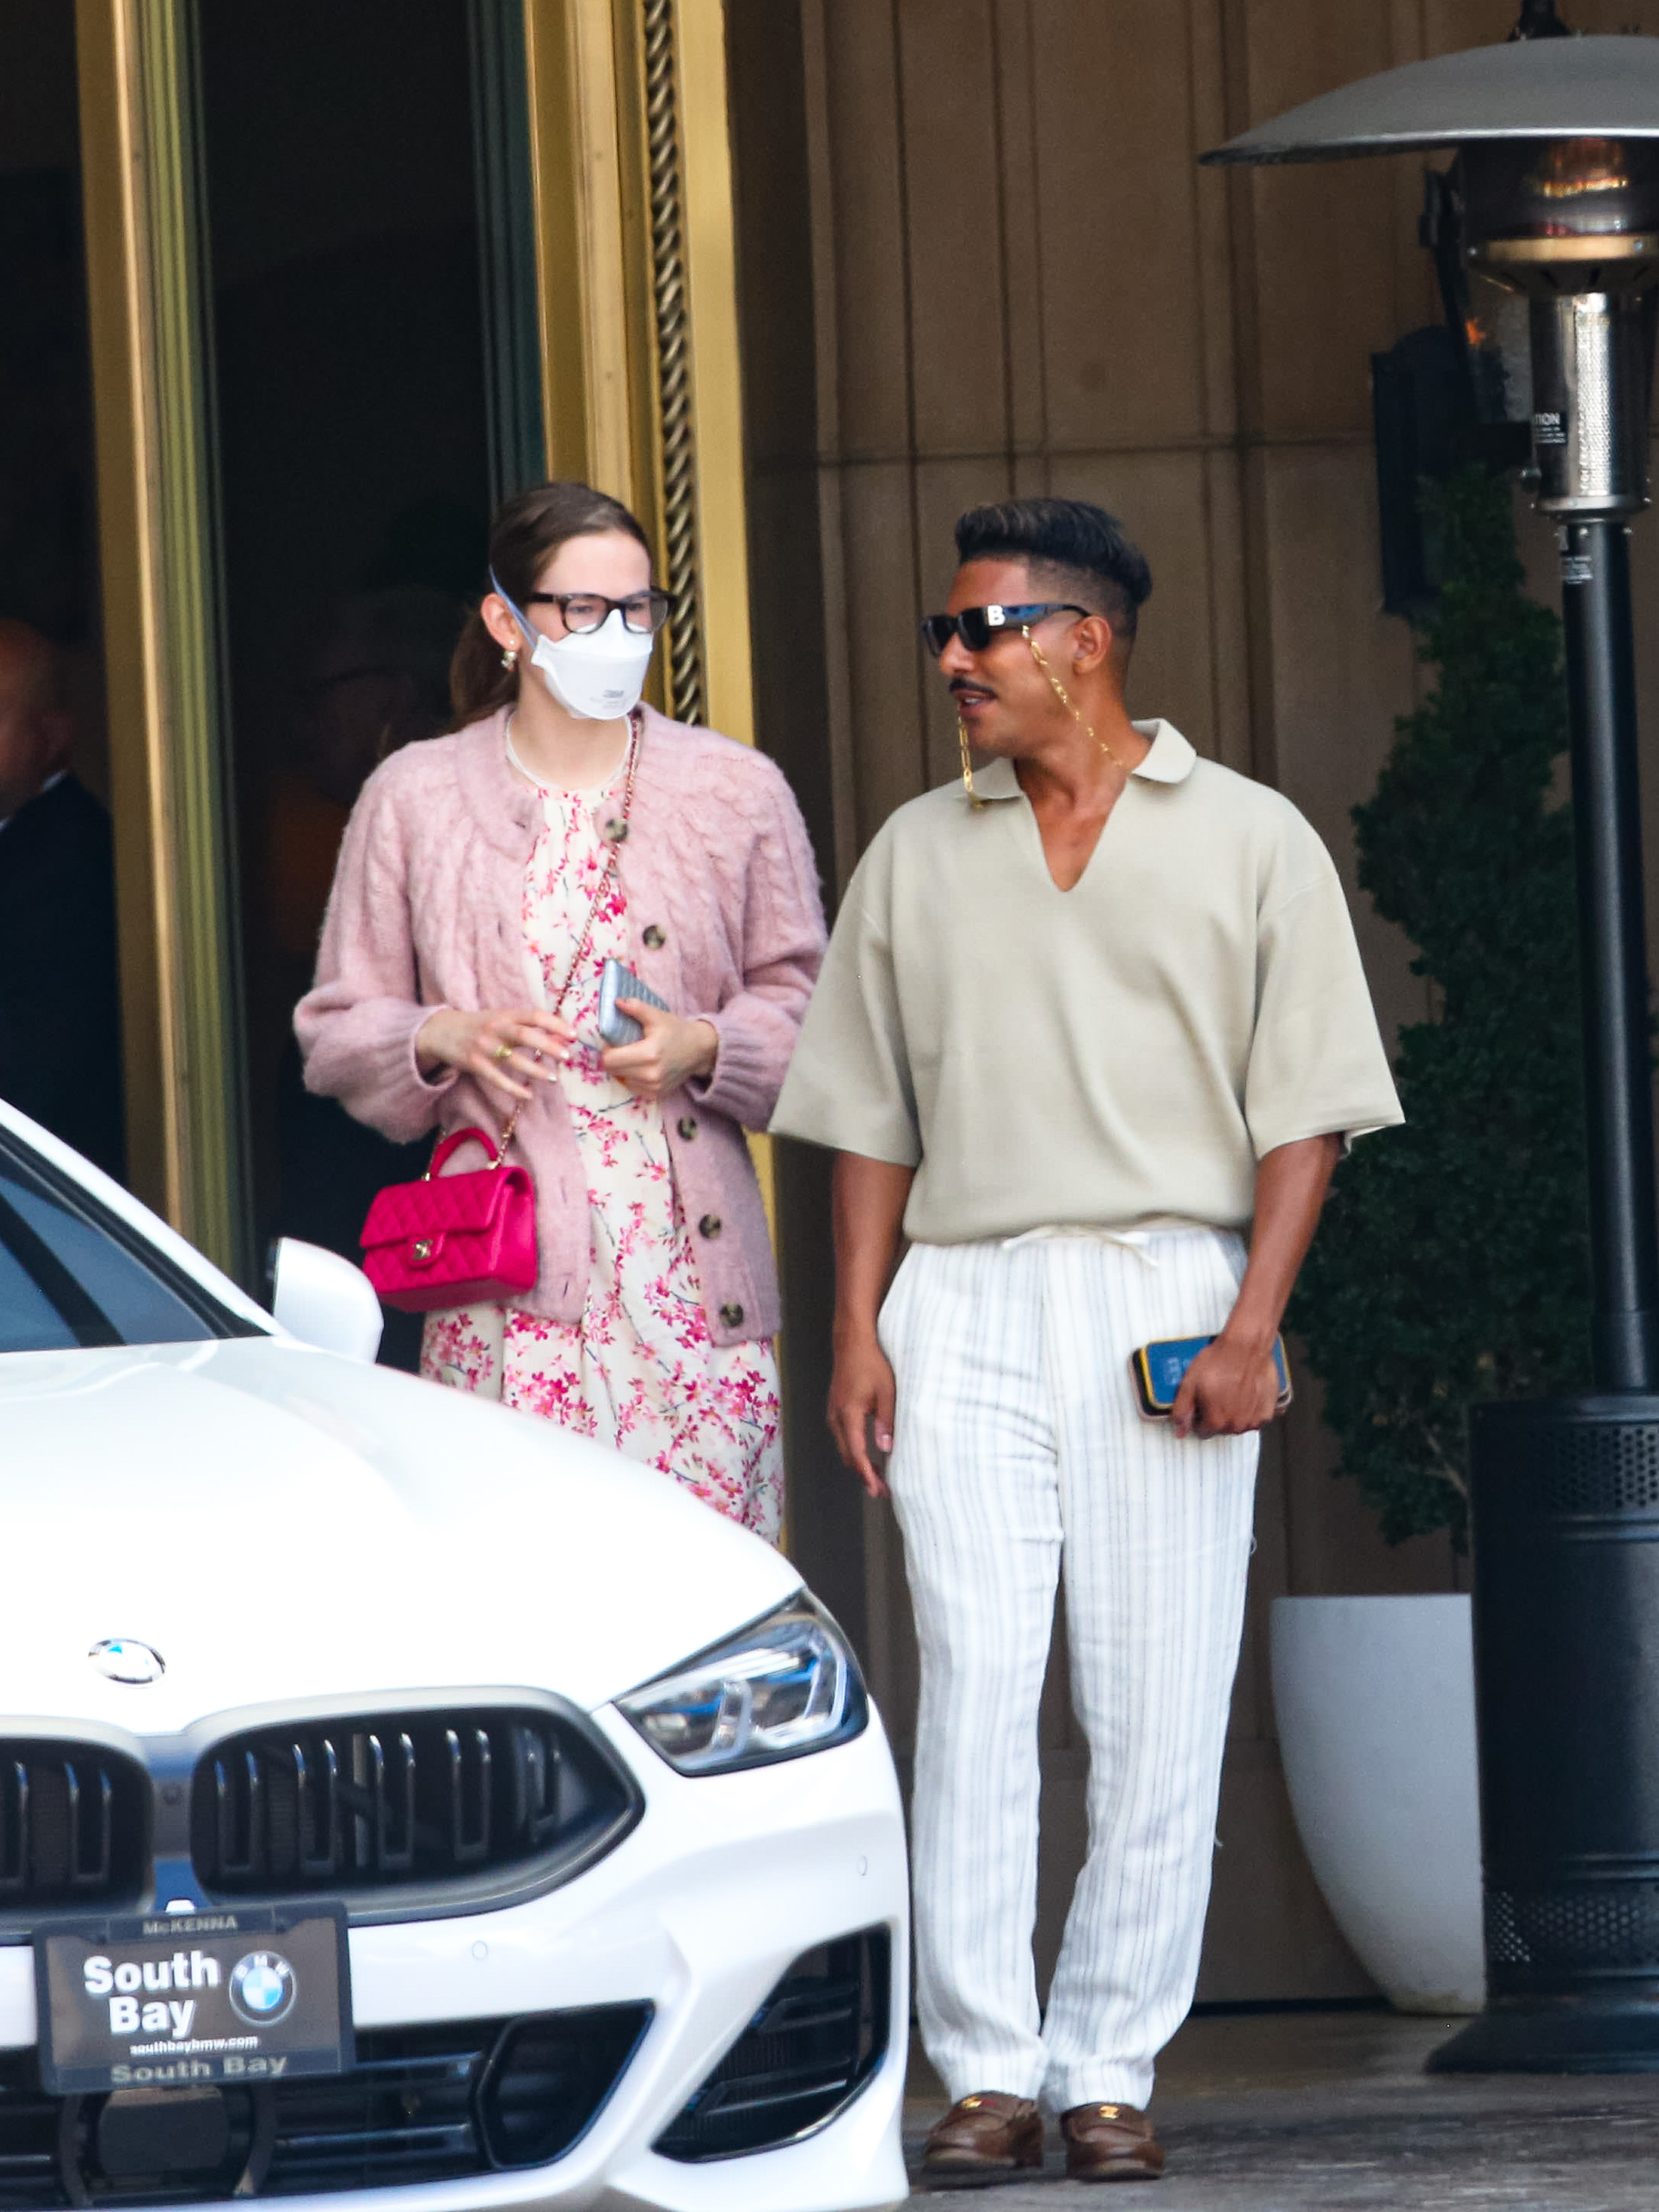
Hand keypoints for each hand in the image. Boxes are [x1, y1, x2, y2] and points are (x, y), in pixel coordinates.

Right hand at [415, 1006, 573, 1104]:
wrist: (440, 1031)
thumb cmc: (480, 1025)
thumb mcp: (500, 1018)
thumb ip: (524, 1024)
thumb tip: (558, 1035)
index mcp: (505, 1014)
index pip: (534, 1015)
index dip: (555, 1024)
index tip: (573, 1034)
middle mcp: (495, 1028)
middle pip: (525, 1035)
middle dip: (548, 1045)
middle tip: (566, 1056)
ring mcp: (484, 1046)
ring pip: (513, 1059)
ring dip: (535, 1069)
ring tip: (553, 1078)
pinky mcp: (475, 1064)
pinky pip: (497, 1079)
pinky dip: (514, 1088)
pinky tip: (528, 1096)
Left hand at [602, 1001, 717, 1101]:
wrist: (699, 1050)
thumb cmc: (676, 1031)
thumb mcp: (657, 1016)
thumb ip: (636, 1008)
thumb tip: (617, 1002)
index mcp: (648, 1054)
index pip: (609, 1060)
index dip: (607, 1050)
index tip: (613, 1042)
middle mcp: (650, 1075)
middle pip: (613, 1070)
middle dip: (613, 1058)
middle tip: (622, 1048)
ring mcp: (653, 1088)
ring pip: (621, 1079)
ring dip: (623, 1069)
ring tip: (634, 1057)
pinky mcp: (656, 1095)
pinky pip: (632, 1087)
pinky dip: (632, 1078)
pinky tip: (642, 1068)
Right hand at [827, 1331, 895, 1499]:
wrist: (852, 1342)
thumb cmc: (871, 1363)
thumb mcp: (886, 1392)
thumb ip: (885, 1421)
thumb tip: (885, 1449)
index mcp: (848, 1415)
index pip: (856, 1454)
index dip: (867, 1474)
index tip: (877, 1489)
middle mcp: (836, 1417)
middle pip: (847, 1456)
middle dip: (863, 1474)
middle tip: (881, 1490)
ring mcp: (833, 1412)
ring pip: (844, 1447)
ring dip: (858, 1463)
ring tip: (876, 1476)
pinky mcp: (835, 1408)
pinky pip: (842, 1437)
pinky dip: (853, 1450)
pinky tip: (866, 1453)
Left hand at [1172, 1331, 1283, 1440]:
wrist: (1247, 1346)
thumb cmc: (1220, 1362)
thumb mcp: (1190, 1383)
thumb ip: (1183, 1410)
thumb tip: (1180, 1431)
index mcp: (1216, 1421)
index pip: (1202, 1431)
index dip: (1199, 1417)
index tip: (1201, 1403)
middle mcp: (1236, 1425)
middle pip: (1221, 1429)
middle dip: (1216, 1415)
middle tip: (1216, 1393)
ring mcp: (1254, 1419)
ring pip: (1238, 1424)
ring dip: (1234, 1413)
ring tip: (1231, 1391)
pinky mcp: (1267, 1410)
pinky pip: (1256, 1417)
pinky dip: (1250, 1409)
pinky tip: (1246, 1393)